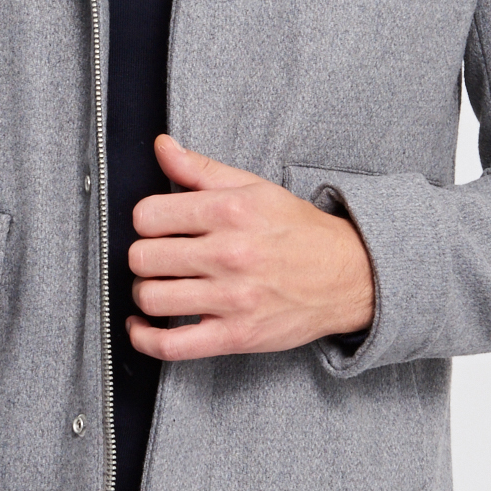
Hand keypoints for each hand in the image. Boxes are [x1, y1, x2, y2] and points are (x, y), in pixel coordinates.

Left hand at [126, 134, 374, 360]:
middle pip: (143, 257)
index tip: (156, 227)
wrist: (348, 275)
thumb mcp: (253, 187)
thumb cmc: (298, 231)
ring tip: (160, 286)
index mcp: (230, 211)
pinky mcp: (237, 336)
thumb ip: (201, 168)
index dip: (146, 221)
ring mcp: (233, 298)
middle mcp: (230, 253)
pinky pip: (173, 345)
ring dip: (146, 292)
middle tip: (159, 257)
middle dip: (144, 256)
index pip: (148, 215)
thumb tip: (162, 145)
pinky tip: (142, 325)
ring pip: (152, 297)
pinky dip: (145, 338)